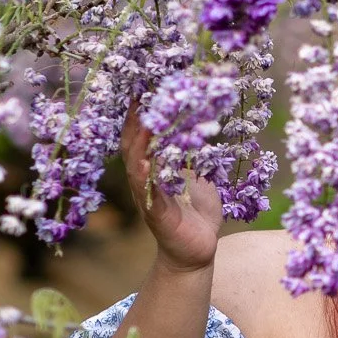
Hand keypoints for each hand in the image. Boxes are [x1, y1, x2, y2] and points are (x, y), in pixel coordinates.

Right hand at [121, 104, 222, 273]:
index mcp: (154, 169)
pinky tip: (143, 160)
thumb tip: (205, 128)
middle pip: (133, 143)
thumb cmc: (196, 214)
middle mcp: (145, 180)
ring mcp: (147, 197)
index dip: (141, 111)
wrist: (197, 253)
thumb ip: (196, 156)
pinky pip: (147, 192)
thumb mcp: (199, 178)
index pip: (142, 135)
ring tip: (143, 119)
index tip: (145, 85)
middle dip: (136, 118)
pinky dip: (144, 175)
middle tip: (142, 91)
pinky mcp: (157, 215)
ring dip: (139, 141)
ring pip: (136, 163)